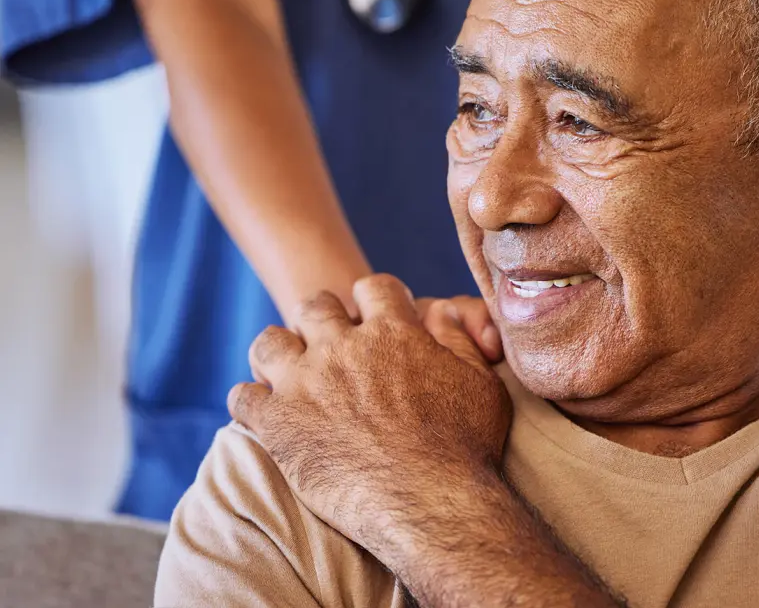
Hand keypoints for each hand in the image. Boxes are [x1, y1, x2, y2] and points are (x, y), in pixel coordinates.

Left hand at [227, 274, 512, 561]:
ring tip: (288, 374)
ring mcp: (306, 382)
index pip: (374, 287)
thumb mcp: (482, 383)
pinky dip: (251, 402)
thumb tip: (441, 312)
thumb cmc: (465, 448)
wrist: (431, 504)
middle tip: (329, 346)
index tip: (376, 318)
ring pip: (269, 341)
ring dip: (278, 353)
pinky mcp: (278, 422)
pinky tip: (265, 415)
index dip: (375, 300)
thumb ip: (459, 340)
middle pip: (316, 306)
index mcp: (394, 331)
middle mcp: (345, 346)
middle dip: (322, 320)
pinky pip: (243, 397)